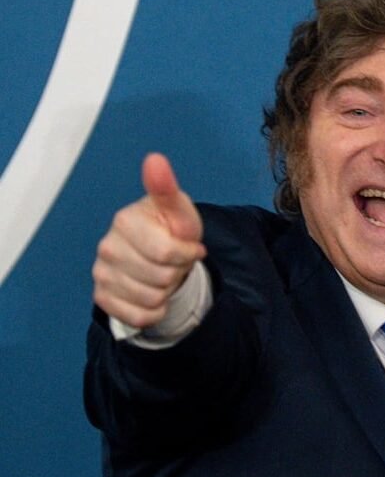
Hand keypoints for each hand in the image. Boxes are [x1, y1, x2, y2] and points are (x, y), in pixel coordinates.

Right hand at [92, 153, 205, 328]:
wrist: (162, 256)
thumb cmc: (172, 229)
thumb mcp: (179, 211)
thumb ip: (167, 189)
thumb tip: (155, 159)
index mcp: (124, 220)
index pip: (167, 253)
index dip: (187, 254)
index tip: (190, 246)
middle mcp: (106, 246)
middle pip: (160, 278)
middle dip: (177, 272)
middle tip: (174, 262)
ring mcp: (101, 273)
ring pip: (151, 299)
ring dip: (167, 291)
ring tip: (164, 275)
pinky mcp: (103, 297)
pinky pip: (138, 317)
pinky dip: (155, 311)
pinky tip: (155, 295)